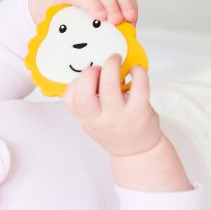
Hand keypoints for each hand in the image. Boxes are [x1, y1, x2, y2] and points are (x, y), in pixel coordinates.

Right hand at [64, 54, 192, 191]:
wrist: (137, 151)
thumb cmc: (114, 130)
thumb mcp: (93, 120)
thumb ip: (88, 101)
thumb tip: (91, 69)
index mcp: (86, 118)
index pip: (70, 98)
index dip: (76, 82)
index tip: (87, 76)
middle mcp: (100, 119)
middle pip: (84, 95)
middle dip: (89, 73)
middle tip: (99, 66)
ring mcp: (120, 116)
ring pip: (110, 87)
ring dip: (111, 66)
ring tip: (115, 59)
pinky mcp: (140, 112)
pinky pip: (139, 88)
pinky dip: (138, 73)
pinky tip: (136, 71)